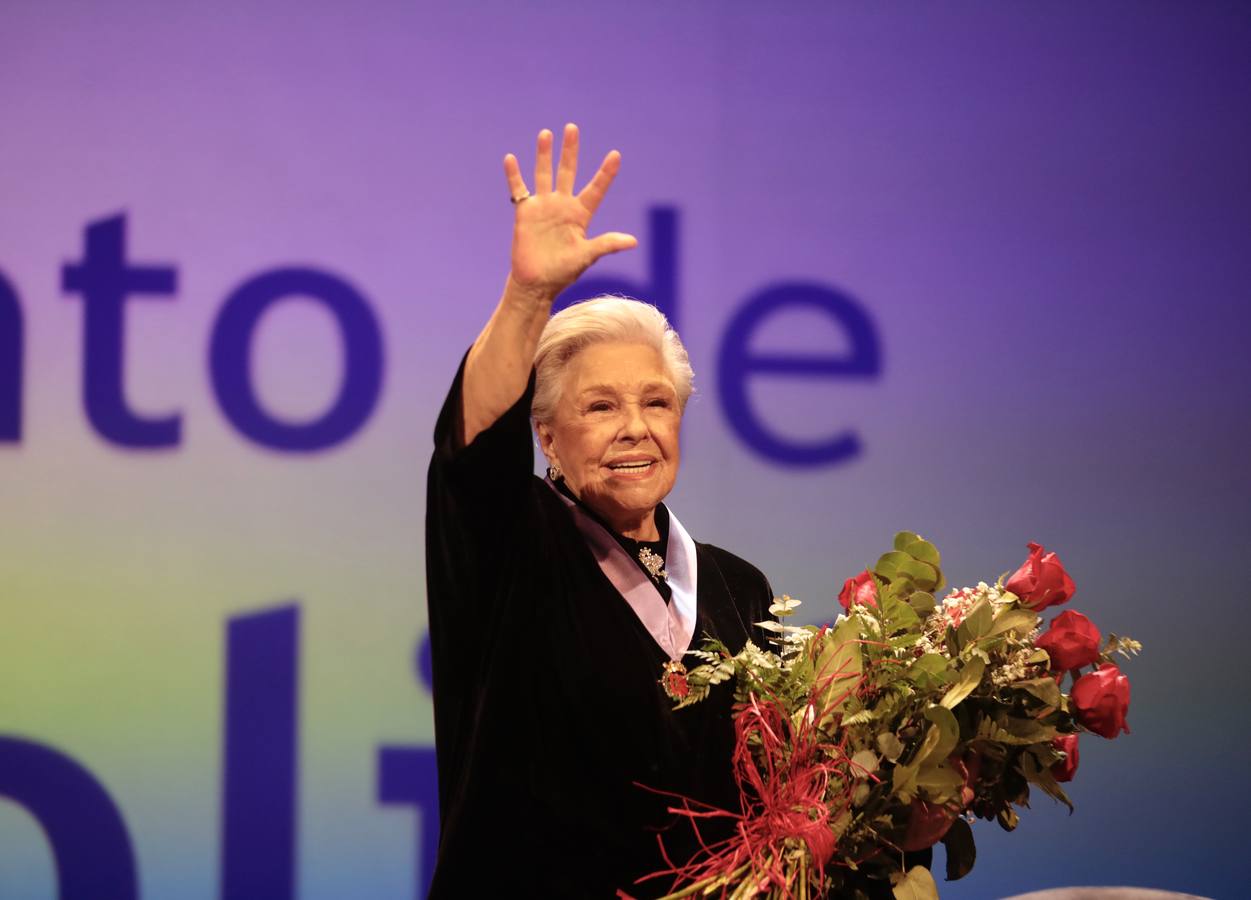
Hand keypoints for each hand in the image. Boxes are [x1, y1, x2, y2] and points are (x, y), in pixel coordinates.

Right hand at [503, 124, 636, 299]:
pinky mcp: (525, 212)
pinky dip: (514, 175)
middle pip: (567, 172)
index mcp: (580, 215)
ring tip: (546, 134)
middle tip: (572, 128)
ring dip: (544, 155)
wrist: (536, 282)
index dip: (605, 173)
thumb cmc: (563, 272)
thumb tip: (632, 241)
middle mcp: (562, 206)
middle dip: (570, 151)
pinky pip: (519, 189)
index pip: (596, 189)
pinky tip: (510, 159)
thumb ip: (606, 244)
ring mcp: (543, 207)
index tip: (615, 155)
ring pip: (544, 174)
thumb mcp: (587, 256)